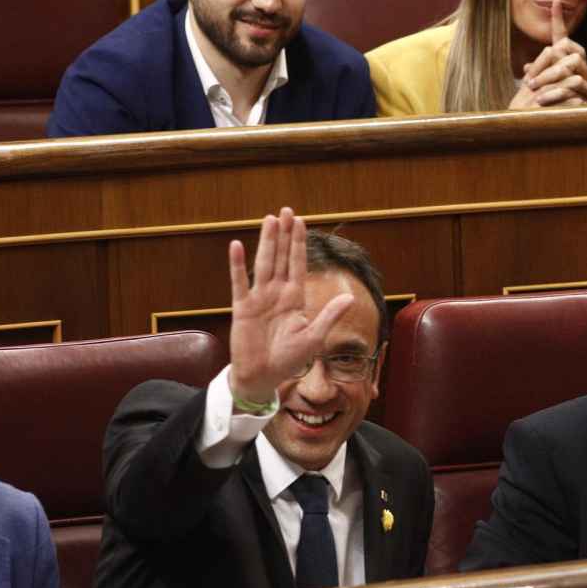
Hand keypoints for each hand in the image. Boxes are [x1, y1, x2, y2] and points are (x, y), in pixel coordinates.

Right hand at [227, 208, 353, 405]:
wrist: (263, 377)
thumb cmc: (288, 359)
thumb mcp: (314, 337)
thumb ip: (329, 315)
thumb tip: (349, 298)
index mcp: (295, 298)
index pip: (298, 265)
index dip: (299, 244)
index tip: (301, 222)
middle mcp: (277, 293)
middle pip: (281, 257)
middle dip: (284, 235)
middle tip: (286, 211)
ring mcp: (259, 298)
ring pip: (264, 263)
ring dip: (267, 242)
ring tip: (269, 220)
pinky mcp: (242, 308)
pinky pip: (239, 283)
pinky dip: (237, 265)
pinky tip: (237, 245)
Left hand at [508, 0, 586, 108]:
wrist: (569, 127)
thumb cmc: (552, 104)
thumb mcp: (540, 88)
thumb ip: (537, 75)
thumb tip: (526, 68)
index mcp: (570, 60)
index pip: (563, 37)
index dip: (559, 20)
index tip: (555, 0)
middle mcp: (582, 67)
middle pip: (568, 52)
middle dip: (546, 65)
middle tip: (528, 80)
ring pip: (572, 68)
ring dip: (550, 78)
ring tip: (533, 90)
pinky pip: (574, 87)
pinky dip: (555, 93)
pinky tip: (541, 101)